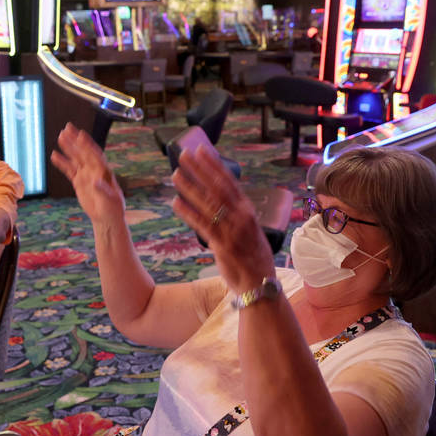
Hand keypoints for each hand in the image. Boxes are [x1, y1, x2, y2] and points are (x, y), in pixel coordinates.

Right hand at [50, 122, 124, 225]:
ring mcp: (86, 174)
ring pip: (76, 158)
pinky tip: (54, 155)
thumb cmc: (112, 208)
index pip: (95, 155)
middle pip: (84, 152)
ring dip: (68, 147)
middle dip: (76, 140)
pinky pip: (69, 169)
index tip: (81, 135)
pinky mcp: (79, 181)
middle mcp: (94, 170)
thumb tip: (95, 181)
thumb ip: (102, 190)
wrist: (106, 217)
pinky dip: (62, 162)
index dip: (88, 145)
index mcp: (104, 171)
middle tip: (68, 127)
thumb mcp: (109, 200)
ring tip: (60, 136)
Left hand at [171, 145, 274, 292]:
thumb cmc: (254, 258)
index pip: (229, 182)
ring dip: (190, 187)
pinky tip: (176, 203)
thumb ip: (236, 216)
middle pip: (217, 187)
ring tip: (175, 174)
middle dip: (199, 170)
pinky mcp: (222, 245)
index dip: (214, 165)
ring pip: (207, 204)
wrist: (260, 285)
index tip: (201, 150)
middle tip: (184, 155)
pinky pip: (202, 225)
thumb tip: (221, 202)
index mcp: (248, 211)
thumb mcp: (249, 231)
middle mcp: (241, 217)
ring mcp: (232, 230)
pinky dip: (188, 213)